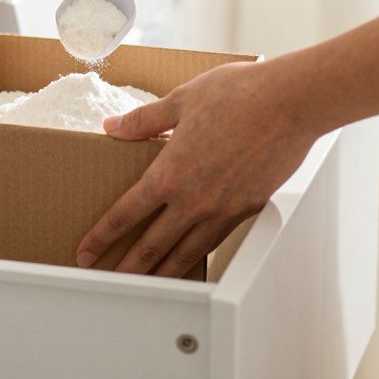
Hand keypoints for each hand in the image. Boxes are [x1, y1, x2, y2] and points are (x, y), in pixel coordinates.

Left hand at [75, 60, 317, 276]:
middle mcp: (194, 200)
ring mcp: (223, 209)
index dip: (102, 236)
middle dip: (127, 267)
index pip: (126, 214)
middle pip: (152, 246)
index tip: (86, 251)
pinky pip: (216, 241)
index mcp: (170, 173)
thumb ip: (144, 120)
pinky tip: (192, 258)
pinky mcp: (248, 209)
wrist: (291, 103)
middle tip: (108, 279)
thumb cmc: (240, 94)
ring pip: (186, 253)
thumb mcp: (182, 100)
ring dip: (163, 272)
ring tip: (148, 284)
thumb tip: (113, 127)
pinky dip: (199, 255)